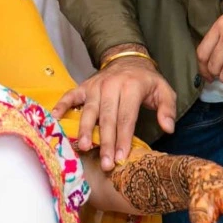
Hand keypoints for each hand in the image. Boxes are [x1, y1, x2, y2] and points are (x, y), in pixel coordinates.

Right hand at [54, 53, 175, 169]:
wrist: (128, 59)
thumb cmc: (146, 80)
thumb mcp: (164, 90)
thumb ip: (168, 109)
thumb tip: (168, 128)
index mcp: (132, 87)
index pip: (126, 118)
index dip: (123, 139)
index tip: (120, 157)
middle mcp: (111, 86)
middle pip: (107, 118)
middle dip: (105, 142)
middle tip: (105, 162)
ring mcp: (95, 86)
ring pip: (89, 111)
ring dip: (85, 130)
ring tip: (83, 147)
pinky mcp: (83, 86)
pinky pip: (70, 96)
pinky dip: (61, 106)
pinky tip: (54, 118)